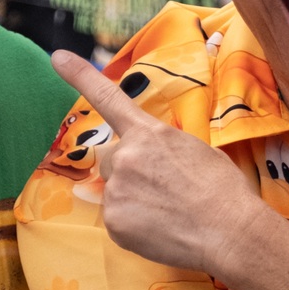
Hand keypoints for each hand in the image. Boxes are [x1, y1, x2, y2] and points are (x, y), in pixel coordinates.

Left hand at [50, 49, 280, 288]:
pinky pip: (117, 218)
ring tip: (167, 211)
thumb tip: (154, 160)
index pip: (108, 98)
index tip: (58, 58)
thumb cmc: (223, 190)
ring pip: (114, 190)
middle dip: (129, 169)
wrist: (230, 232)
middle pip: (111, 158)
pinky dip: (134, 224)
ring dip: (132, 197)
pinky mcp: (113, 222)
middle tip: (162, 188)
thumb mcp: (195, 151)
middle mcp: (125, 156)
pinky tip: (161, 228)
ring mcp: (116, 190)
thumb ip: (163, 148)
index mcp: (149, 133)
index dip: (80, 76)